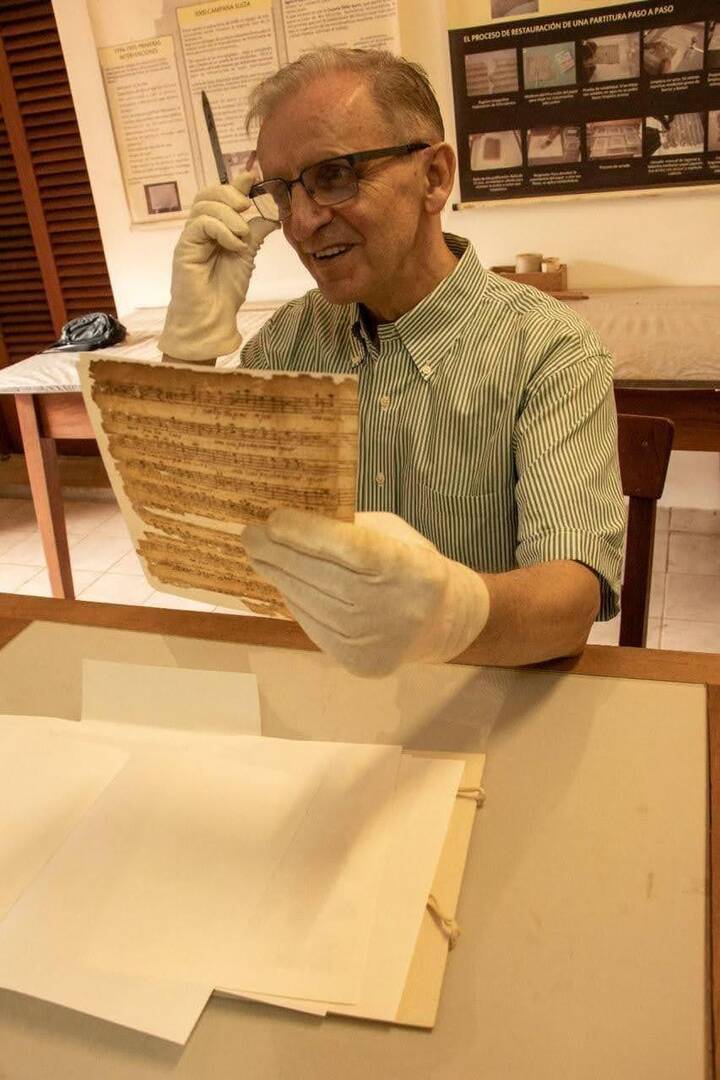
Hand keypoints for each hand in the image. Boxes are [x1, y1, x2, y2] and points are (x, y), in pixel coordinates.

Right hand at [158, 172, 277, 362]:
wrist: (210, 318)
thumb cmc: (225, 291)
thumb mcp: (247, 256)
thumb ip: (256, 233)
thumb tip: (272, 214)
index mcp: (213, 229)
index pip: (219, 197)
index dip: (235, 185)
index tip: (252, 177)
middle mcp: (199, 230)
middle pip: (207, 195)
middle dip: (229, 194)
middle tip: (247, 206)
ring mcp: (190, 238)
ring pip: (204, 206)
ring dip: (229, 216)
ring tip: (243, 236)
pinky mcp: (185, 247)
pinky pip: (201, 223)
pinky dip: (222, 230)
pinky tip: (234, 245)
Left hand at [242, 510, 490, 677]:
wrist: (442, 623)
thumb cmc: (412, 565)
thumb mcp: (393, 535)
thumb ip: (350, 530)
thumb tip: (291, 521)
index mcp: (412, 569)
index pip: (351, 548)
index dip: (308, 533)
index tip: (273, 519)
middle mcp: (396, 609)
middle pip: (323, 577)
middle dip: (280, 554)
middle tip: (250, 535)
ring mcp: (376, 641)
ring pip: (311, 603)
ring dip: (280, 577)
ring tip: (260, 556)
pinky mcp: (358, 662)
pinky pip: (313, 626)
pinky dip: (294, 602)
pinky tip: (283, 583)